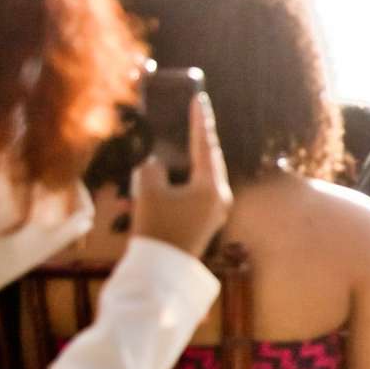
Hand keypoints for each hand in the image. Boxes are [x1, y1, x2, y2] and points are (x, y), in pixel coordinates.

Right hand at [130, 93, 231, 255]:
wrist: (160, 269)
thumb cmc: (156, 227)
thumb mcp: (148, 190)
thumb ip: (152, 168)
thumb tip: (157, 165)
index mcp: (212, 186)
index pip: (205, 145)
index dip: (200, 120)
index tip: (199, 99)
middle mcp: (221, 197)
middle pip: (209, 159)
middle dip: (199, 138)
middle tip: (195, 114)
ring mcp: (216, 210)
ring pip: (202, 176)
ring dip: (189, 160)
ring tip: (185, 137)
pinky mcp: (206, 220)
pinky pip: (196, 191)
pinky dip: (184, 179)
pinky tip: (173, 171)